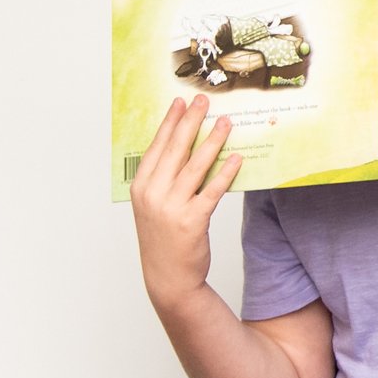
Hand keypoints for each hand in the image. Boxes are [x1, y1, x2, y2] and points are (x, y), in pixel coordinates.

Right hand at [130, 94, 240, 311]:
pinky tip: (237, 159)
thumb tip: (187, 149)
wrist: (168, 276)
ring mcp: (171, 207)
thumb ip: (165, 178)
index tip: (179, 102)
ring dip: (213, 141)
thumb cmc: (163, 238)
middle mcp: (153, 194)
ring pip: (195, 166)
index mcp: (141, 187)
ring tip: (227, 122)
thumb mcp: (154, 205)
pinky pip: (212, 191)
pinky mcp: (192, 221)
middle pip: (175, 150)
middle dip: (191, 122)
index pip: (156, 147)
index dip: (169, 123)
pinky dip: (225, 173)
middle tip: (203, 101)